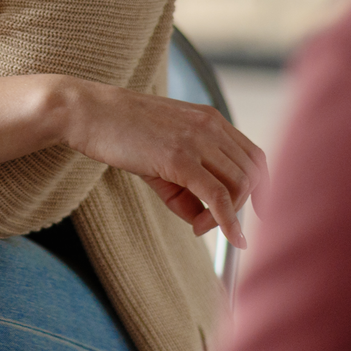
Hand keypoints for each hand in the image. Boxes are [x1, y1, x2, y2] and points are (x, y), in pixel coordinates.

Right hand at [58, 79, 268, 247]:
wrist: (86, 112)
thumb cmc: (118, 132)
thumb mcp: (159, 156)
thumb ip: (184, 186)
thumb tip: (202, 219)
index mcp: (209, 119)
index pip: (253, 155)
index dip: (263, 187)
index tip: (261, 212)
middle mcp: (210, 126)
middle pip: (251, 173)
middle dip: (241, 206)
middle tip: (210, 225)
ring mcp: (196, 140)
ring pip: (237, 186)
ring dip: (225, 216)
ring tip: (197, 226)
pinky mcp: (179, 157)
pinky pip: (218, 195)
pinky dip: (229, 222)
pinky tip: (231, 239)